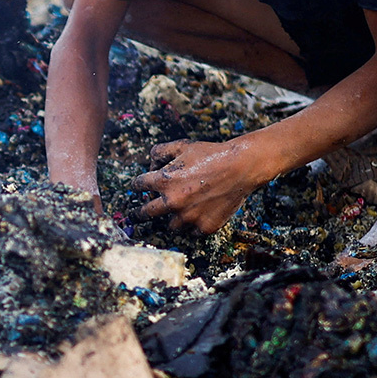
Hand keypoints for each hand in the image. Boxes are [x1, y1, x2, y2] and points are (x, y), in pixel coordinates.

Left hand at [130, 138, 267, 234]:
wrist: (241, 167)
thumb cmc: (211, 154)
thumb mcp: (182, 146)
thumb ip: (160, 152)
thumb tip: (151, 164)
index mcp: (163, 181)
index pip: (139, 185)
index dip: (137, 184)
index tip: (138, 187)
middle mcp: (172, 202)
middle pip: (146, 213)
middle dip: (138, 214)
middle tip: (135, 216)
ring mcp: (188, 217)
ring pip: (171, 226)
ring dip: (173, 219)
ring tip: (180, 212)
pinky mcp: (204, 227)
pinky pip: (193, 232)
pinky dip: (194, 225)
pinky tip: (200, 215)